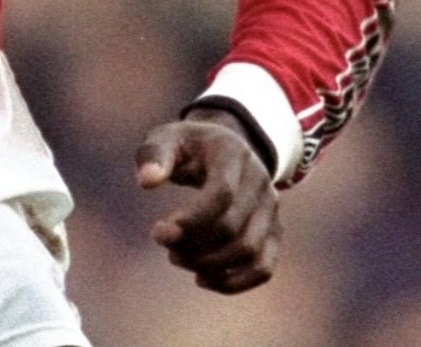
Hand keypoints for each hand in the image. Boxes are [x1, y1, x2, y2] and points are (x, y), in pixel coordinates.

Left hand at [135, 109, 280, 292]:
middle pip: (232, 228)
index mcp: (232, 153)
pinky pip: (263, 268)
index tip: (158, 232)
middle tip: (162, 240)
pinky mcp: (273, 232)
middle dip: (192, 245)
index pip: (221, 194)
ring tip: (177, 258)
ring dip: (209, 265)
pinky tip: (202, 279)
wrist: (224, 147)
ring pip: (249, 251)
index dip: (191, 220)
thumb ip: (154, 156)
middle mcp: (260, 181)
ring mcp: (271, 208)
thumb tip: (146, 181)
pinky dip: (234, 282)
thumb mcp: (166, 138)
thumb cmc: (187, 146)